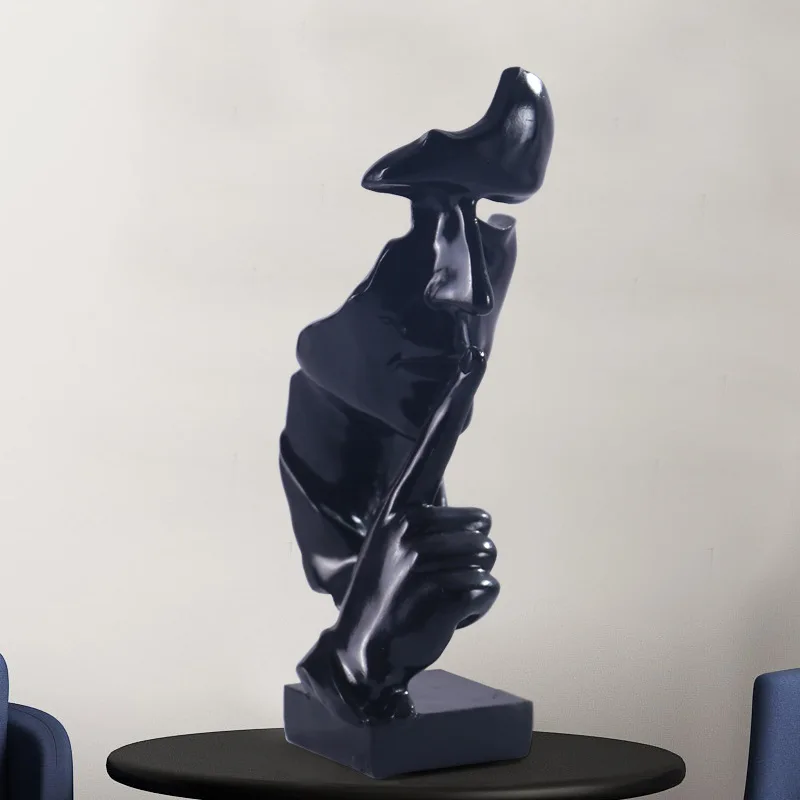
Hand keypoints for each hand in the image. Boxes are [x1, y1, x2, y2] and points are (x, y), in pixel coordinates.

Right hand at [297, 347, 499, 724]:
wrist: (363, 653)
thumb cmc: (390, 593)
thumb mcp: (398, 548)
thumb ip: (427, 523)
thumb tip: (471, 520)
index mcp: (398, 508)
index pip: (433, 447)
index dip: (455, 403)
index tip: (472, 360)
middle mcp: (405, 524)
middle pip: (483, 524)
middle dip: (470, 556)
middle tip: (434, 579)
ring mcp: (419, 559)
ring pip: (488, 557)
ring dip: (470, 583)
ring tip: (435, 596)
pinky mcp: (438, 593)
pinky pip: (488, 589)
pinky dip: (476, 609)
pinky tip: (443, 615)